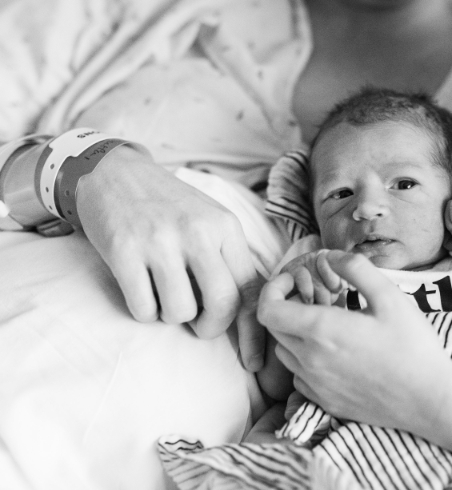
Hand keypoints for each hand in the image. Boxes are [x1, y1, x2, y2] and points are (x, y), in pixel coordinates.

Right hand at [76, 147, 265, 370]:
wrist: (114, 172)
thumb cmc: (169, 206)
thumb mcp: (209, 221)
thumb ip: (228, 260)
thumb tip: (250, 314)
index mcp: (225, 227)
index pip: (251, 288)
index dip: (254, 331)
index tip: (253, 362)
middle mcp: (197, 232)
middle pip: (222, 304)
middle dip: (211, 327)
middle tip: (198, 324)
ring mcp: (160, 241)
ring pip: (180, 312)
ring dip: (171, 316)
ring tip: (164, 293)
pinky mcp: (124, 250)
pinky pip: (143, 308)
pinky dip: (143, 311)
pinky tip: (141, 288)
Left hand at [258, 251, 451, 432]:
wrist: (428, 400)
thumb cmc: (412, 345)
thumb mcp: (389, 296)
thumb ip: (355, 268)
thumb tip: (330, 255)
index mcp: (321, 330)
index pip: (268, 309)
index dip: (274, 289)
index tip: (297, 280)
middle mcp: (309, 359)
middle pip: (275, 329)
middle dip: (286, 307)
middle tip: (317, 297)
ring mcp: (315, 384)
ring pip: (285, 353)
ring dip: (296, 333)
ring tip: (327, 323)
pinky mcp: (325, 402)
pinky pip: (299, 377)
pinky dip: (306, 360)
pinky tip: (334, 353)